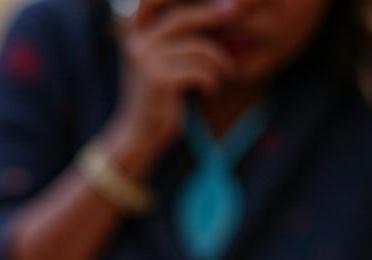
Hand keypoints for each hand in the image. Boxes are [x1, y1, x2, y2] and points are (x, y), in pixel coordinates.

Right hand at [109, 0, 236, 157]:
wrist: (140, 134)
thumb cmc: (159, 96)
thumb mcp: (163, 60)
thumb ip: (178, 35)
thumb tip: (220, 8)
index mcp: (136, 34)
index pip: (159, 3)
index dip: (188, 0)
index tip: (221, 2)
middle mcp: (137, 43)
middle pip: (184, 19)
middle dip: (213, 15)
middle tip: (236, 11)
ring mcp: (146, 61)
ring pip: (198, 48)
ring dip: (219, 62)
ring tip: (226, 74)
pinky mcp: (158, 80)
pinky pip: (199, 70)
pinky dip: (212, 81)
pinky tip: (211, 91)